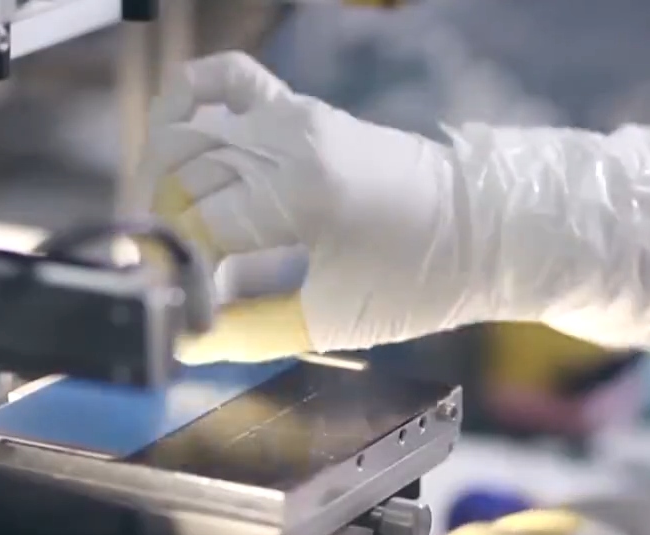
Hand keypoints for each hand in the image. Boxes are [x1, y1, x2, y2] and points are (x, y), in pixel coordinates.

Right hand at [140, 52, 464, 364]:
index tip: (178, 305)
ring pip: (192, 132)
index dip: (178, 271)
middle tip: (171, 273)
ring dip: (166, 178)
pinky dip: (193, 92)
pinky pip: (232, 78)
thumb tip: (186, 341)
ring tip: (170, 227)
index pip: (199, 226)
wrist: (484, 230)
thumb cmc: (419, 279)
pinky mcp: (303, 111)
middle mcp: (290, 141)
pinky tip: (172, 125)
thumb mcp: (332, 320)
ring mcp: (295, 118)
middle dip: (165, 229)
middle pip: (186, 179)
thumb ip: (248, 332)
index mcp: (301, 193)